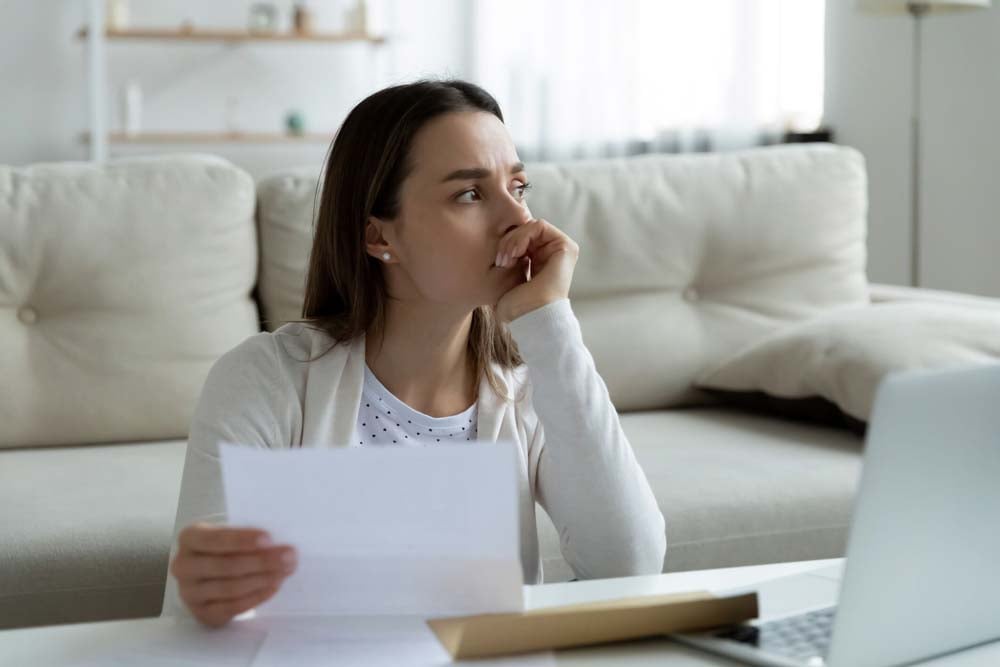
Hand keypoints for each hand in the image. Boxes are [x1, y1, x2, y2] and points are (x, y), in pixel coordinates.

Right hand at [169, 522, 296, 627]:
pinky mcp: (201, 613)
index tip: (269, 539)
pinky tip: (273, 586)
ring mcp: (189, 592)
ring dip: (262, 579)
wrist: (210, 572)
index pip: (215, 538)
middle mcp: (183, 565)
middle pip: (225, 565)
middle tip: (288, 557)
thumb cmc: (226, 547)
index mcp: (189, 538)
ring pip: (229, 588)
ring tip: (285, 571)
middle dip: (261, 561)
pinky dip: (256, 597)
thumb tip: (280, 544)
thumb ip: (248, 537)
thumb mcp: (231, 534)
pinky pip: (231, 607)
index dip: (243, 540)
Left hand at [494, 217, 579, 322]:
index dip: (506, 242)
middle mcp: (551, 253)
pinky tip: (515, 254)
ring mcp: (560, 249)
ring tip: (506, 259)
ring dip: (512, 239)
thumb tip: (497, 235)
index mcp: (539, 259)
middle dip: (507, 240)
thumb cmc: (515, 305)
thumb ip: (507, 254)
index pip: (519, 235)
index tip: (498, 261)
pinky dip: (522, 236)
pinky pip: (539, 226)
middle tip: (500, 260)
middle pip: (524, 228)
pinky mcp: (566, 247)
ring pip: (529, 225)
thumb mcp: (506, 274)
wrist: (529, 318)